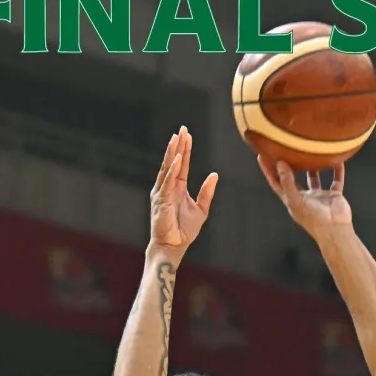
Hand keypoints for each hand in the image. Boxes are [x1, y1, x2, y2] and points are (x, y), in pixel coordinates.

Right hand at [150, 127, 217, 254]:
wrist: (173, 246)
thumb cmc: (184, 231)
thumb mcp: (201, 210)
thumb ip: (207, 193)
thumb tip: (214, 175)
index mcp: (178, 187)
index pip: (183, 164)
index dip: (186, 149)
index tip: (188, 134)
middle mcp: (169, 187)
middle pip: (174, 161)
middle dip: (178, 145)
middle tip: (182, 129)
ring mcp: (163, 192)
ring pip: (168, 168)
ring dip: (173, 153)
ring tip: (177, 138)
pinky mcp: (160, 200)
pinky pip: (167, 182)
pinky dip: (172, 170)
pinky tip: (178, 159)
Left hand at [258, 156, 351, 237]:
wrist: (334, 230)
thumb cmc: (313, 219)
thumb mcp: (295, 200)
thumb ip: (287, 182)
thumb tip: (279, 163)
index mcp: (292, 201)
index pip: (277, 183)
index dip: (269, 170)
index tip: (262, 155)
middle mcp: (304, 198)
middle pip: (293, 179)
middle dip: (288, 166)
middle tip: (285, 149)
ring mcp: (319, 196)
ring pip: (314, 178)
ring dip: (313, 166)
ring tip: (310, 151)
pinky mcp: (333, 195)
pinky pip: (335, 179)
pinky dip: (337, 170)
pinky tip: (338, 159)